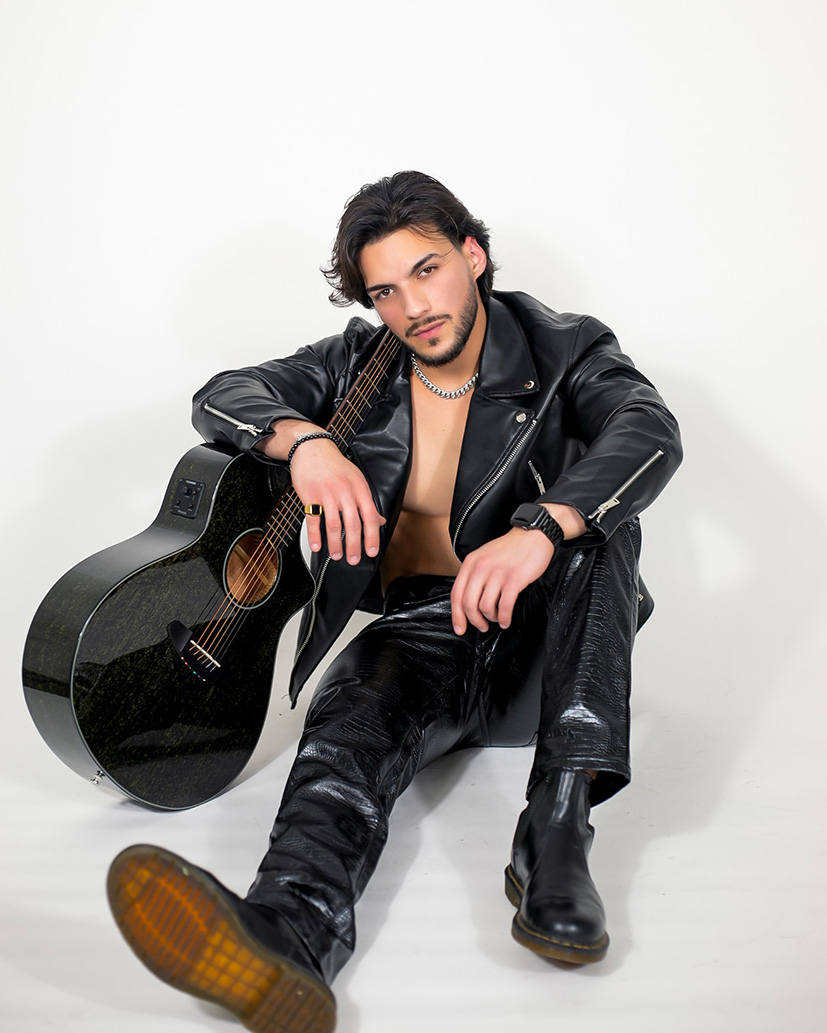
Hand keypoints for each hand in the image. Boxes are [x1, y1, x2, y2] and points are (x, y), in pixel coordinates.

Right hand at [289, 437, 384, 563]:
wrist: (312, 447)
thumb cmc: (335, 465)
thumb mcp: (357, 480)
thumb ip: (367, 501)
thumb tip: (379, 520)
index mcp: (359, 489)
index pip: (370, 516)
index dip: (372, 536)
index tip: (372, 551)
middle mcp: (345, 492)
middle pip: (352, 524)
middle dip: (354, 546)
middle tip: (353, 560)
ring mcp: (327, 493)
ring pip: (333, 524)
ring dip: (335, 544)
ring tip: (336, 555)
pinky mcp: (310, 495)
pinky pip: (313, 519)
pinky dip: (314, 535)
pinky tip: (317, 546)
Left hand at [450, 527, 554, 633]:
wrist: (533, 535)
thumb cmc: (511, 548)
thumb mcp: (485, 556)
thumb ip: (474, 575)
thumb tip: (468, 601)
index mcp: (471, 563)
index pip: (457, 594)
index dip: (457, 615)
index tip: (460, 628)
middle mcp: (481, 567)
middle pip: (469, 603)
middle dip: (474, 620)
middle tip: (482, 626)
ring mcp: (498, 573)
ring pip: (486, 607)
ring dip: (492, 618)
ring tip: (498, 619)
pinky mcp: (514, 579)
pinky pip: (505, 606)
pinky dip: (505, 618)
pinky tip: (507, 620)